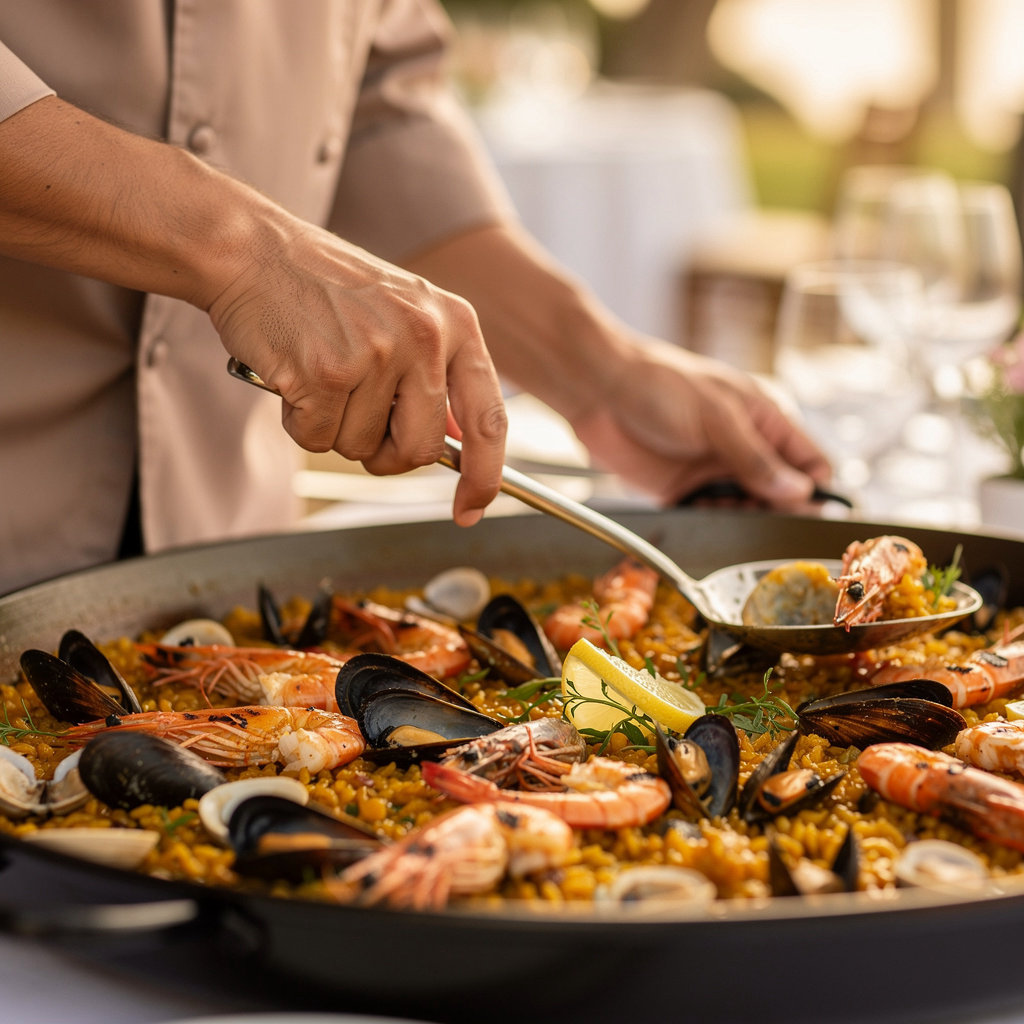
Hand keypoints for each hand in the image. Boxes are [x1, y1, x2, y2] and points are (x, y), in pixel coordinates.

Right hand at [0, 97, 507, 525]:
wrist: (251, 251)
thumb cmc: (326, 290)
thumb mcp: (405, 314)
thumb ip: (436, 375)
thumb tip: (458, 445)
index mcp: (455, 323)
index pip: (488, 418)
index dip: (484, 475)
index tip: (470, 509)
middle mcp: (424, 336)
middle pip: (419, 450)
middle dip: (385, 454)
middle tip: (356, 420)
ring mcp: (375, 354)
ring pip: (361, 448)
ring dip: (334, 429)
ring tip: (320, 374)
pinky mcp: (324, 373)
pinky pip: (316, 439)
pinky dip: (299, 422)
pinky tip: (293, 377)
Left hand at [569, 339, 831, 508]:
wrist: (600, 390)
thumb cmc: (660, 384)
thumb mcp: (717, 417)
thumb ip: (755, 457)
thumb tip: (798, 491)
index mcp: (763, 419)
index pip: (807, 461)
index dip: (814, 489)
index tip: (809, 512)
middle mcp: (742, 448)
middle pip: (779, 492)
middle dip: (780, 511)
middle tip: (772, 525)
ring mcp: (712, 471)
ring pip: (746, 509)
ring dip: (746, 520)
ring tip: (738, 519)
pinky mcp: (682, 491)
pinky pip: (710, 517)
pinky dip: (715, 524)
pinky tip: (710, 520)